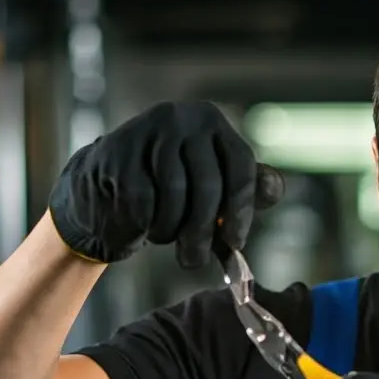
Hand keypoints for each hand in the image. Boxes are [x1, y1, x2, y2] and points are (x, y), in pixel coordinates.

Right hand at [47, 101, 284, 266]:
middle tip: (194, 261)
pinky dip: (145, 224)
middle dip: (202, 231)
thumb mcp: (212, 190)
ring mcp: (148, 129)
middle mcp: (182, 117)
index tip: (235, 242)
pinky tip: (142, 226)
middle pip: (208, 185)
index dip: (241, 209)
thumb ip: (244, 192)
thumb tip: (273, 188)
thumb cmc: (170, 192)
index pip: (240, 166)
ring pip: (174, 194)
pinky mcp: (117, 150)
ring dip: (171, 229)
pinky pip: (141, 201)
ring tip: (166, 239)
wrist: (104, 184)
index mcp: (213, 124)